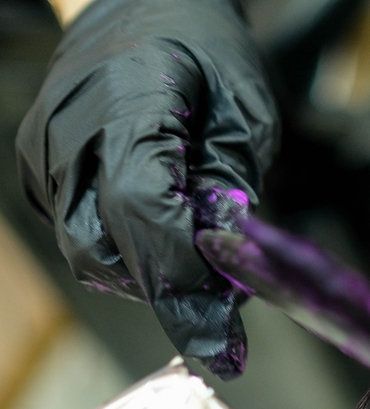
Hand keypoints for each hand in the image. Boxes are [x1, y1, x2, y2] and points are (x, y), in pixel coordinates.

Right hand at [17, 0, 278, 378]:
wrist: (142, 7)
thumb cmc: (205, 53)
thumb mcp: (245, 116)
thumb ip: (233, 192)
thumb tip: (227, 271)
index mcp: (126, 100)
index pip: (143, 210)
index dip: (184, 276)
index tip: (225, 328)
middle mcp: (68, 129)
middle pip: (107, 245)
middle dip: (170, 293)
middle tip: (223, 328)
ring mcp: (43, 150)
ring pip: (87, 252)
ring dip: (146, 278)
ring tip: (198, 273)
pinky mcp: (37, 169)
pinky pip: (79, 235)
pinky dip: (124, 254)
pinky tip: (162, 243)